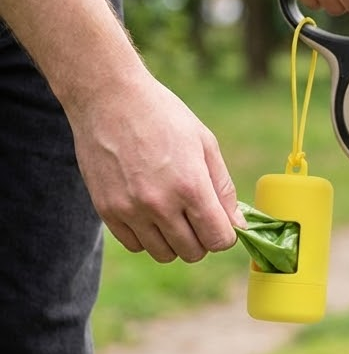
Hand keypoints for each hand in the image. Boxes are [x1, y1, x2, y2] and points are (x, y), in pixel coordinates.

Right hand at [68, 72, 242, 262]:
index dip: (226, 234)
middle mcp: (159, 204)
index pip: (219, 240)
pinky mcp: (107, 211)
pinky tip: (150, 213)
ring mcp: (130, 210)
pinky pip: (136, 245)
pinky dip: (148, 237)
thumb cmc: (163, 116)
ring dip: (175, 241)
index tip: (220, 221)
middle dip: (202, 239)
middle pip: (193, 252)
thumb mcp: (205, 144)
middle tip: (197, 216)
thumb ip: (223, 189)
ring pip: (164, 254)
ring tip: (173, 214)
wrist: (109, 99)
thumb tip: (237, 225)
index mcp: (191, 187)